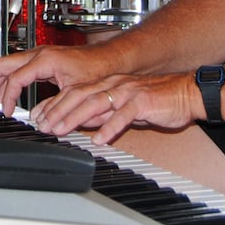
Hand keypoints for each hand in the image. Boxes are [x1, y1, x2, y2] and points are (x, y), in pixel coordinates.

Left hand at [28, 72, 199, 145]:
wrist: (186, 94)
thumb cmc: (158, 101)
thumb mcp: (123, 107)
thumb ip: (103, 113)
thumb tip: (82, 122)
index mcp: (107, 85)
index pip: (74, 92)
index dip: (54, 104)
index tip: (38, 116)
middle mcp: (114, 85)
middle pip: (79, 95)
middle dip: (57, 110)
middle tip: (43, 125)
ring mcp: (127, 92)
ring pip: (95, 102)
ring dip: (75, 117)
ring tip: (61, 129)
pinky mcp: (143, 102)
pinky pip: (123, 115)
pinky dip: (109, 127)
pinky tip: (99, 139)